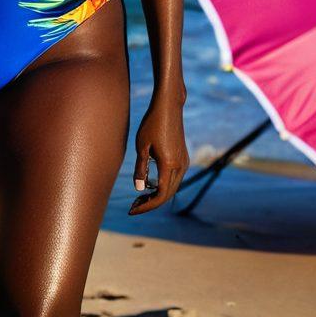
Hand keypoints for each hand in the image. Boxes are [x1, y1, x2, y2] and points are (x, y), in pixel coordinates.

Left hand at [129, 91, 188, 214]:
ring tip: (139, 197)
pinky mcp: (183, 157)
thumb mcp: (142, 146)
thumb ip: (141, 168)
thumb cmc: (152, 123)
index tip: (132, 210)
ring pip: (172, 187)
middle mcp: (180, 166)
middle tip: (133, 205)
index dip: (146, 206)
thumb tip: (139, 190)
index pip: (160, 195)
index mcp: (169, 165)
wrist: (168, 106)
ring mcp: (184, 161)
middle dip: (150, 203)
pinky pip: (175, 178)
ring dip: (157, 195)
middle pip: (167, 195)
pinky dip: (163, 185)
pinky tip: (150, 183)